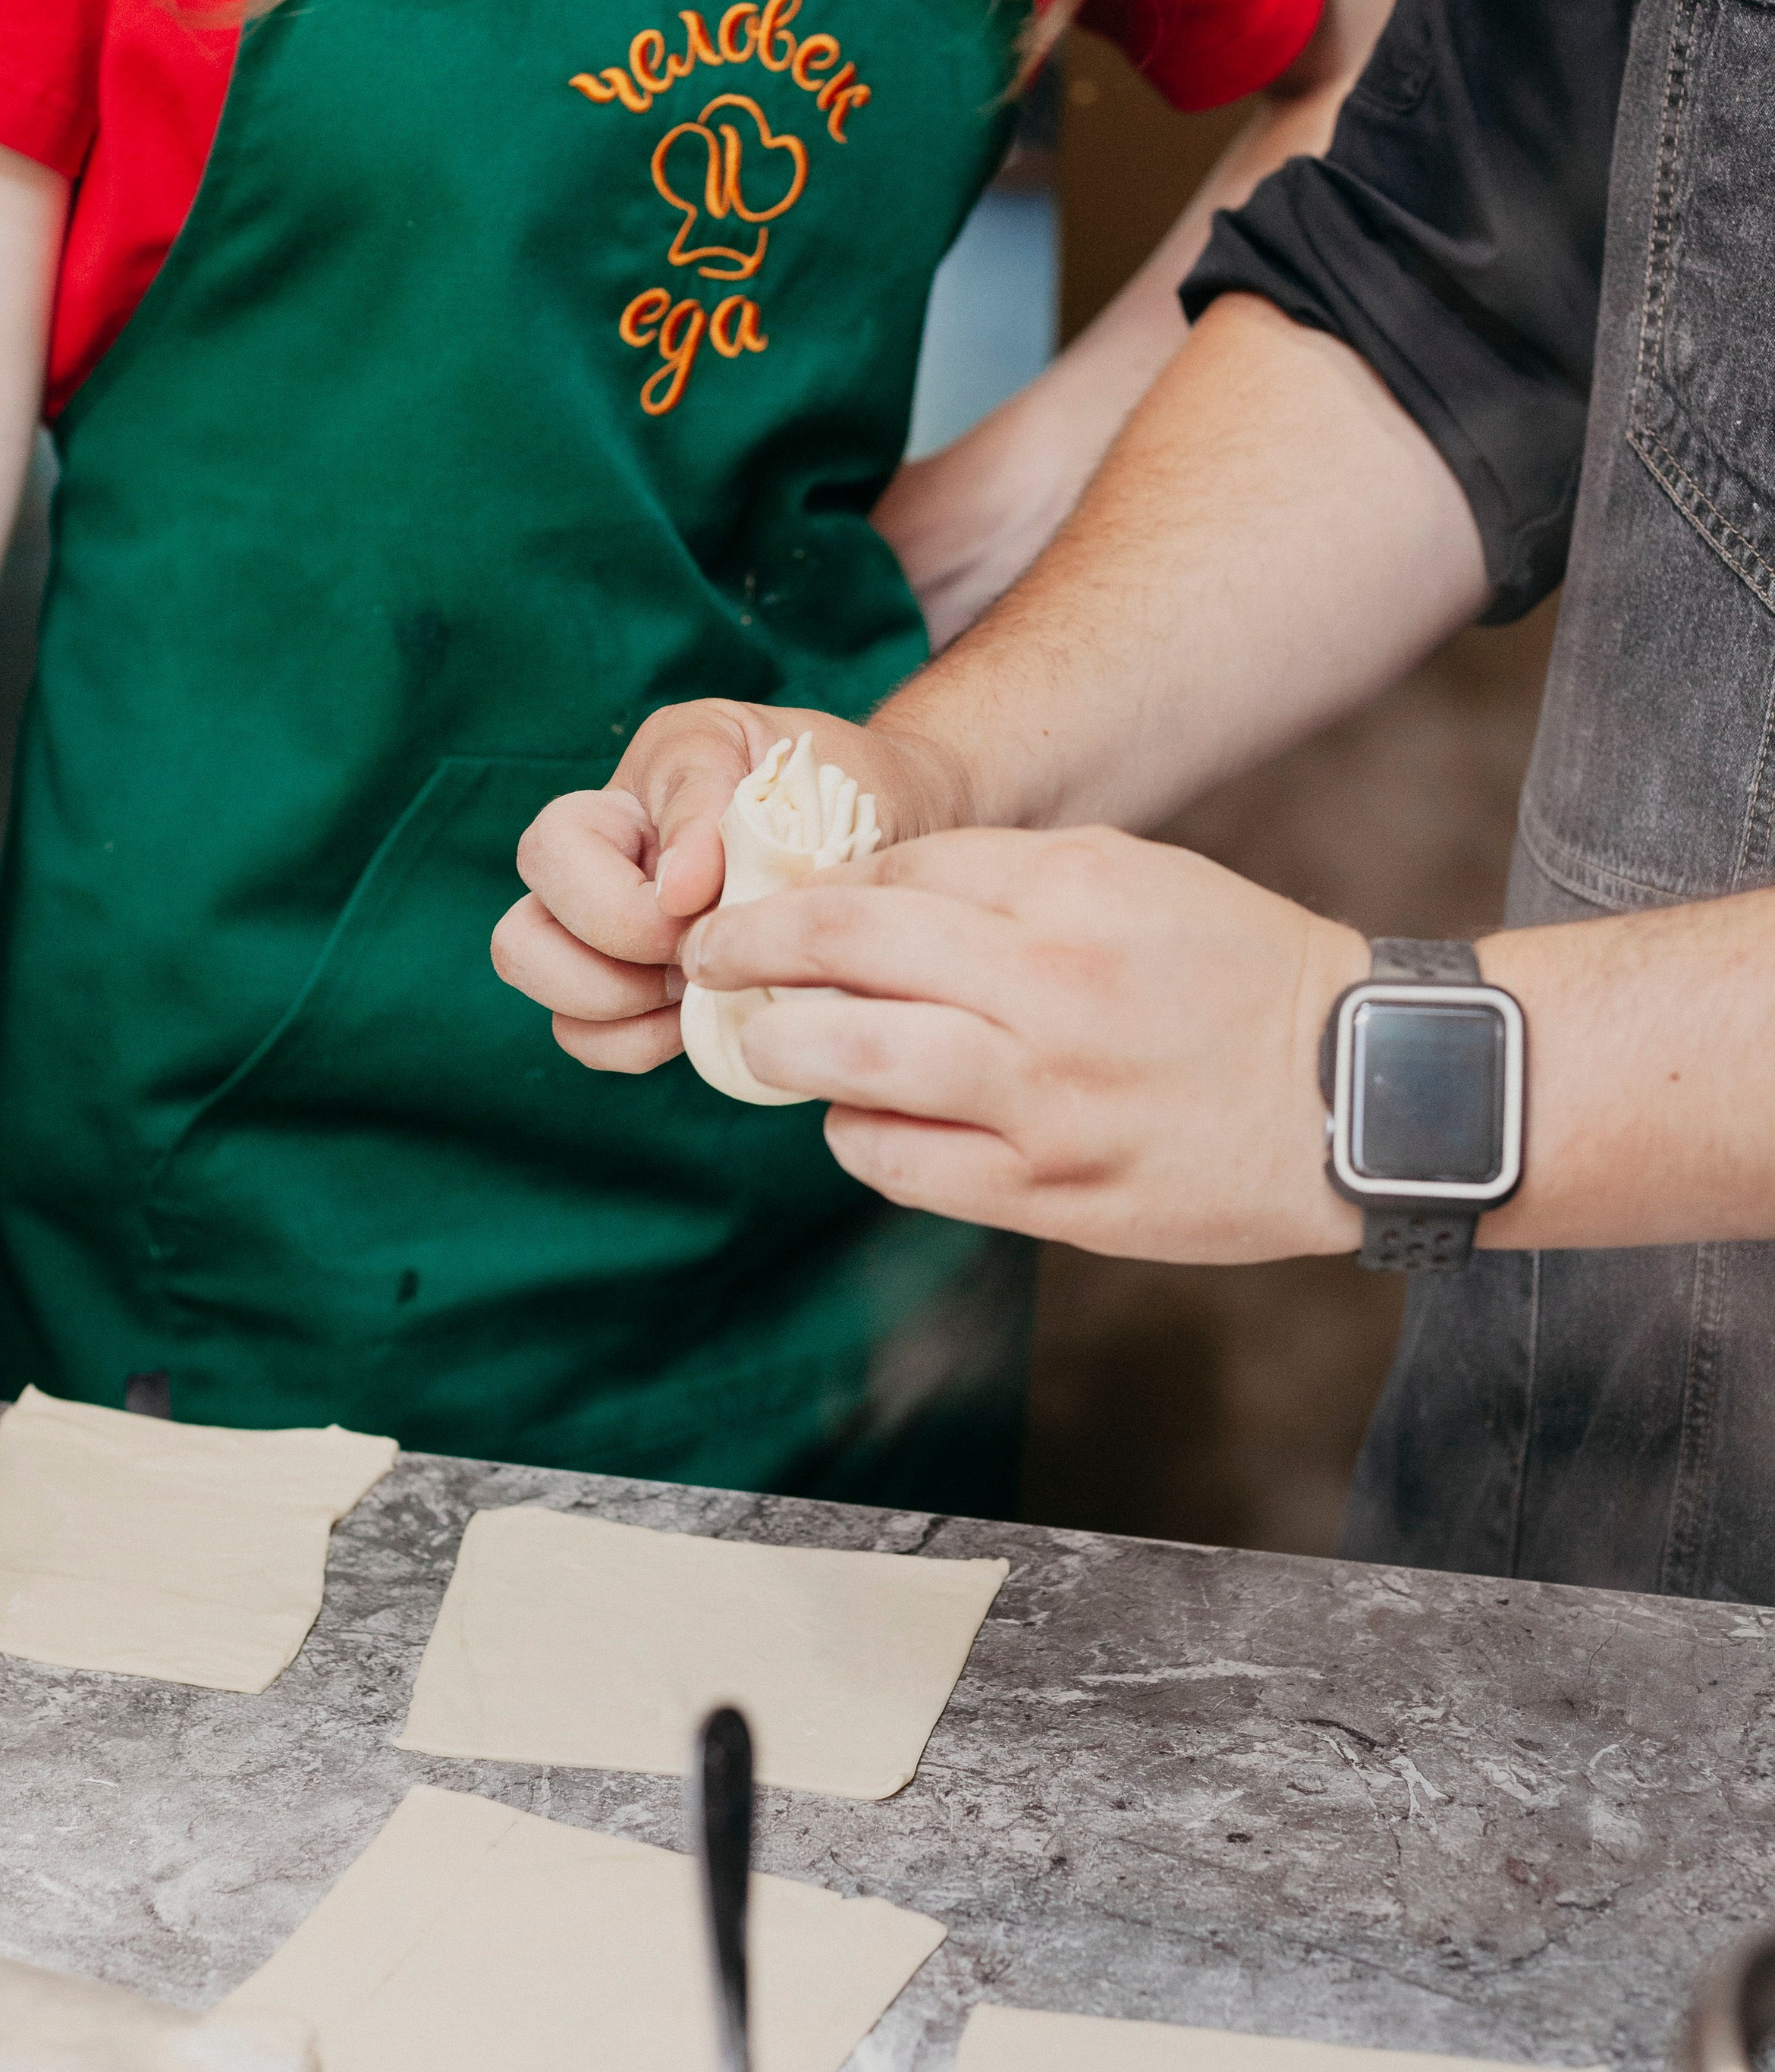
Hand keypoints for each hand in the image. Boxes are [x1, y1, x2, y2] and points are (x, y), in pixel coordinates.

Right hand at [491, 698, 972, 1073]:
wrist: (891, 823)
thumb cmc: (834, 781)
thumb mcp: (781, 760)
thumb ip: (712, 806)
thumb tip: (674, 890)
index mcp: (626, 800)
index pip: (554, 850)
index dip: (619, 901)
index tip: (705, 901)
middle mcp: (597, 869)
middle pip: (521, 943)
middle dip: (610, 967)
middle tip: (698, 959)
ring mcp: (607, 936)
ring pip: (547, 998)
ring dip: (623, 1010)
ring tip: (704, 987)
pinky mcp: (636, 994)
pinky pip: (594, 1040)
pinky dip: (643, 1043)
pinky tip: (706, 1018)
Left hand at [676, 827, 1369, 1260]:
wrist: (1356, 1095)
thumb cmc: (1236, 971)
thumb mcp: (1133, 876)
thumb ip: (1003, 877)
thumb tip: (867, 893)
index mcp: (1071, 894)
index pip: (889, 875)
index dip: (802, 891)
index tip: (760, 906)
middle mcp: (1050, 991)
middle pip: (843, 955)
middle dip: (750, 955)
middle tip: (714, 963)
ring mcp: (1046, 1103)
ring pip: (853, 1068)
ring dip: (784, 1049)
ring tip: (767, 1042)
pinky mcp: (1052, 1196)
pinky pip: (903, 1166)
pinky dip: (856, 1136)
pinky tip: (857, 1117)